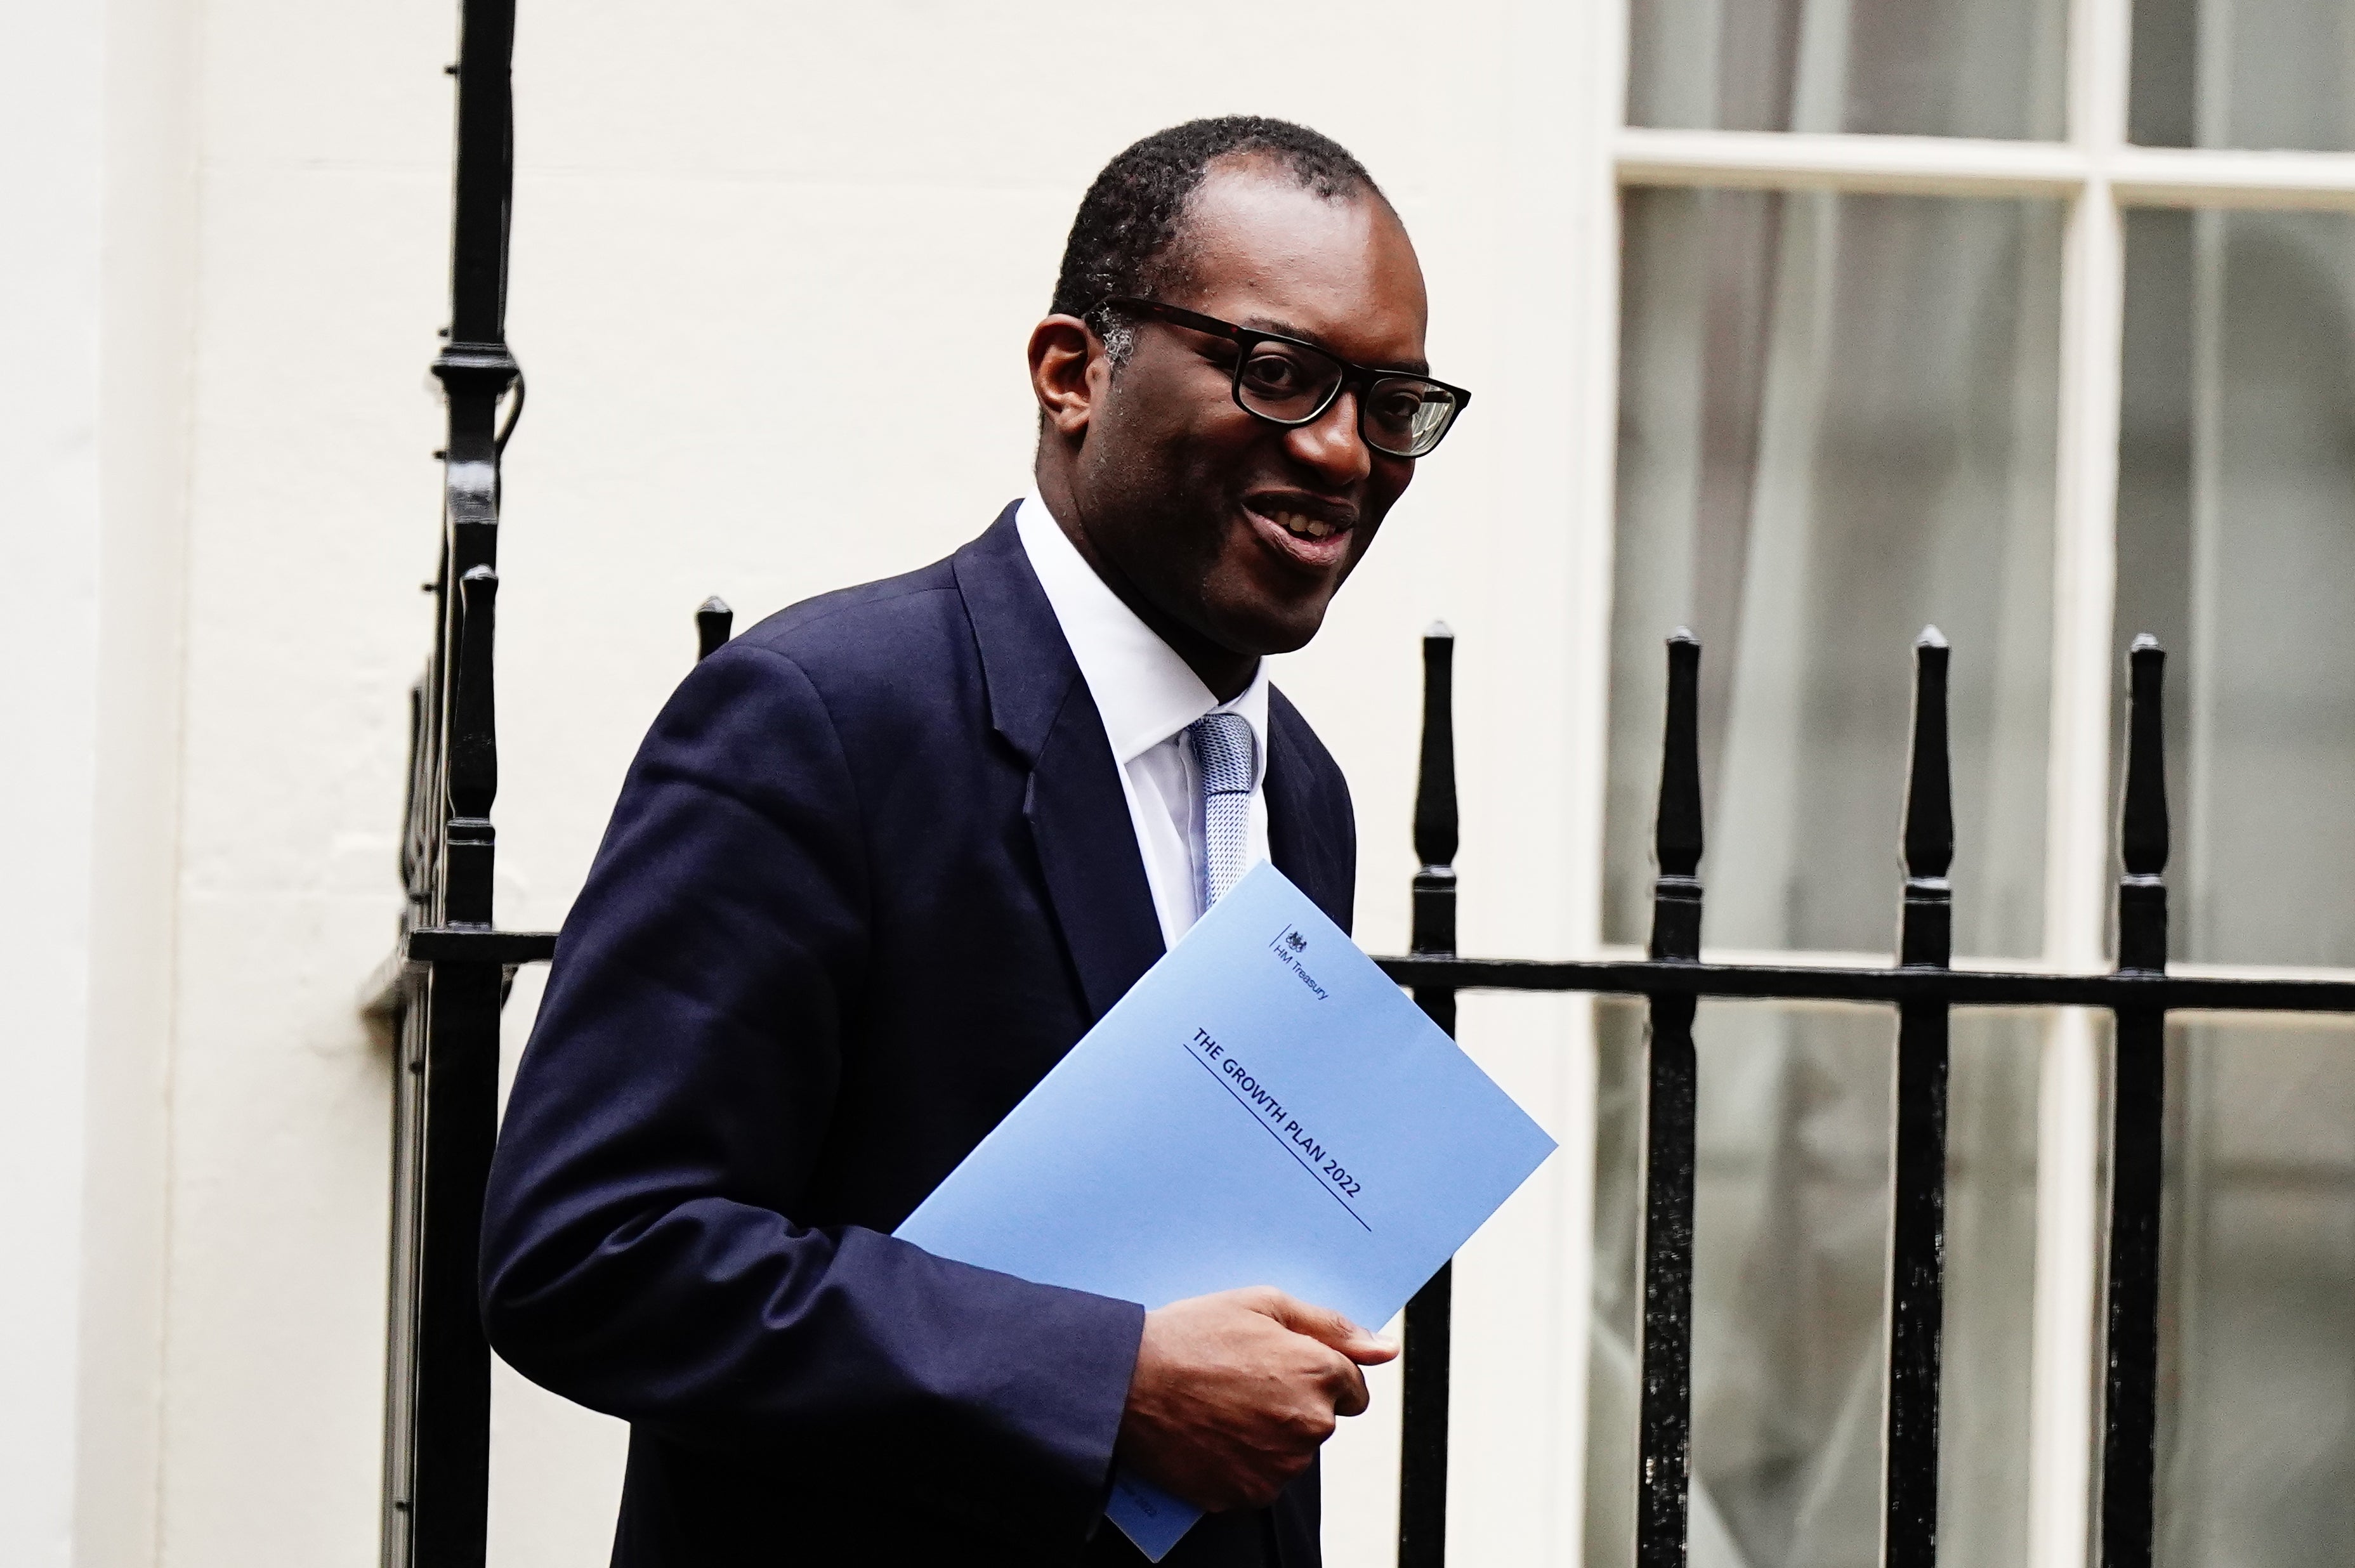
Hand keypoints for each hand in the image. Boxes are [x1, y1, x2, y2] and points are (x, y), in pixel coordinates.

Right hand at [1115, 1286, 1398, 1512]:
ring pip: (1292, 1451)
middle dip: (1293, 1402)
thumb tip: (1385, 1348)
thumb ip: (1331, 1325)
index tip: (1277, 1366)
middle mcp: (1309, 1424)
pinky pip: (1262, 1479)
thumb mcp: (1262, 1304)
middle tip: (1240, 1381)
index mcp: (1318, 1372)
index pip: (1352, 1386)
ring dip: (1269, 1434)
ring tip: (1221, 1406)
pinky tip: (1212, 1434)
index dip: (1315, 1372)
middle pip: (1322, 1419)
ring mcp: (1280, 1464)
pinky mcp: (1249, 1493)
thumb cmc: (1190, 1337)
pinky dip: (1244, 1463)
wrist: (1125, 1384)